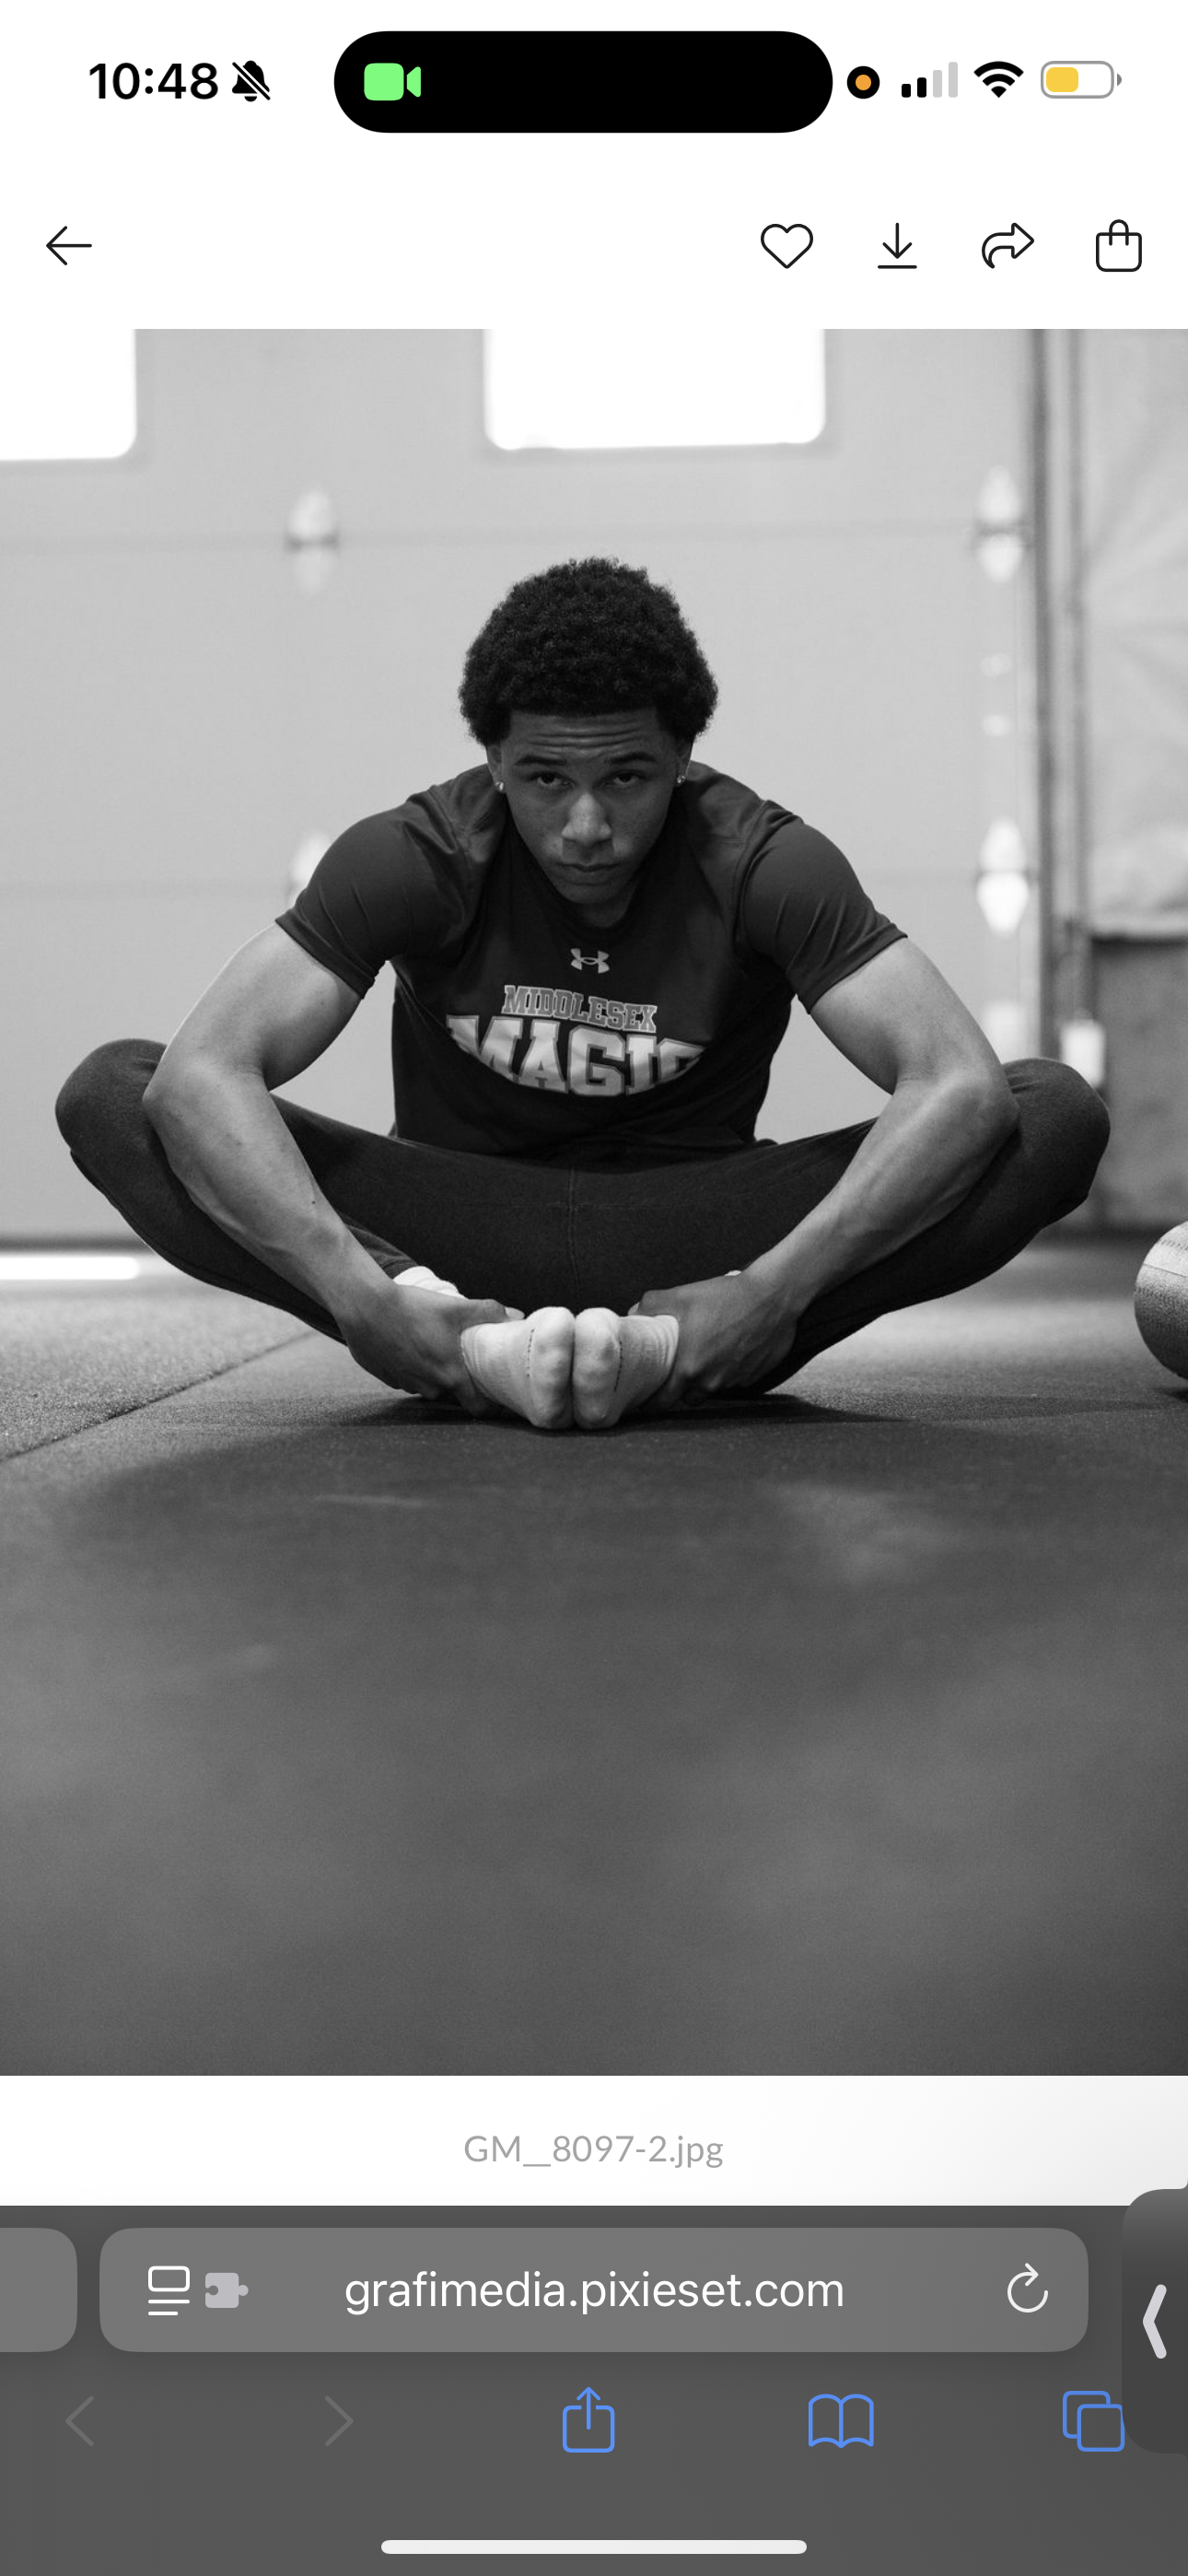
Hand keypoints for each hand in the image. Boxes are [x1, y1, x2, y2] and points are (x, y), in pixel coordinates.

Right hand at [338, 1277, 516, 1414]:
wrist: (365, 1307)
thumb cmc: (412, 1308)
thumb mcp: (455, 1307)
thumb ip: (488, 1313)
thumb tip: (516, 1317)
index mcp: (451, 1375)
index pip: (479, 1408)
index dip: (492, 1405)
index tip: (498, 1395)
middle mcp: (430, 1387)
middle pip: (454, 1395)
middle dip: (462, 1384)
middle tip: (466, 1363)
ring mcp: (406, 1384)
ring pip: (429, 1385)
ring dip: (434, 1374)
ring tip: (434, 1349)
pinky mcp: (388, 1378)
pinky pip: (408, 1378)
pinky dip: (413, 1367)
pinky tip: (410, 1347)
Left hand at [631, 1271, 797, 1409]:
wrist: (773, 1296)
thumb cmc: (726, 1296)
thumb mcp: (681, 1295)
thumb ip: (651, 1305)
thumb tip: (633, 1312)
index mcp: (688, 1368)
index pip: (663, 1401)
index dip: (652, 1401)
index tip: (646, 1396)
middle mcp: (711, 1381)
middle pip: (687, 1399)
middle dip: (677, 1393)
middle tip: (671, 1378)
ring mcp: (734, 1381)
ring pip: (712, 1389)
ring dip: (704, 1381)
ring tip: (702, 1360)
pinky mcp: (754, 1376)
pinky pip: (734, 1380)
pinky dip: (728, 1371)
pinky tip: (729, 1352)